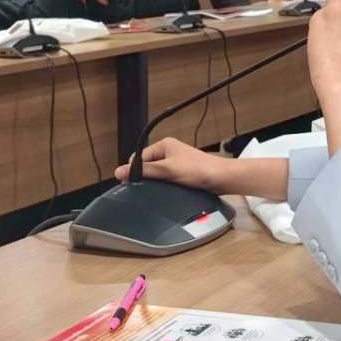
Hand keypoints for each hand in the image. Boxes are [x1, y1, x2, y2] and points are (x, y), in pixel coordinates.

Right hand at [114, 138, 288, 200]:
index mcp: (164, 145)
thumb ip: (145, 171)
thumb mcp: (168, 170)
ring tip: (157, 194)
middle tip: (145, 192)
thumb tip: (118, 171)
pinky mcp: (181, 175)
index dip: (134, 171)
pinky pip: (165, 181)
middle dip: (144, 178)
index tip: (130, 186)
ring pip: (155, 176)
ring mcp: (175, 164)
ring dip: (155, 184)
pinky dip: (163, 187)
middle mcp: (168, 152)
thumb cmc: (198, 170)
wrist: (222, 179)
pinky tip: (165, 195)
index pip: (138, 157)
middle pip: (146, 167)